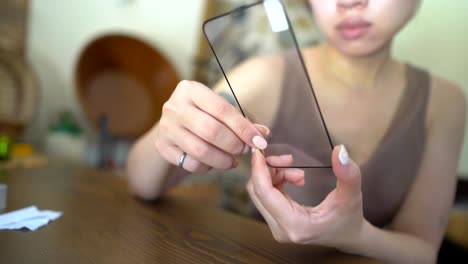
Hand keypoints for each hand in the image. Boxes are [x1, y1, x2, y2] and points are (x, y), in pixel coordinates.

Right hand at [155, 80, 268, 172]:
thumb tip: (263, 134)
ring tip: (233, 161)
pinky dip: (207, 166)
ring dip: (223, 159)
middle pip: (211, 131)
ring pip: (200, 150)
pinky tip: (214, 162)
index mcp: (190, 90)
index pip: (222, 109)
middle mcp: (174, 107)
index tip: (259, 141)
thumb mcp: (218, 110)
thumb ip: (241, 121)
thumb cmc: (202, 114)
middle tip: (245, 150)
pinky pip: (190, 163)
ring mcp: (166, 127)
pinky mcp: (162, 146)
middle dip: (234, 144)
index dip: (243, 128)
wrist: (172, 123)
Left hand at [246, 145, 363, 248]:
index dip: (259, 170)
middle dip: (268, 170)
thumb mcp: (352, 195)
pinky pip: (266, 196)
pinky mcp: (277, 222)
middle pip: (257, 192)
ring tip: (299, 173)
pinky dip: (276, 182)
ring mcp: (277, 227)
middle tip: (289, 159)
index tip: (259, 151)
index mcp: (295, 224)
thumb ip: (348, 174)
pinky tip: (295, 179)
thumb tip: (339, 151)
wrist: (348, 236)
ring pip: (260, 193)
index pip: (265, 194)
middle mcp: (281, 229)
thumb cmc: (350, 218)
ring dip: (274, 175)